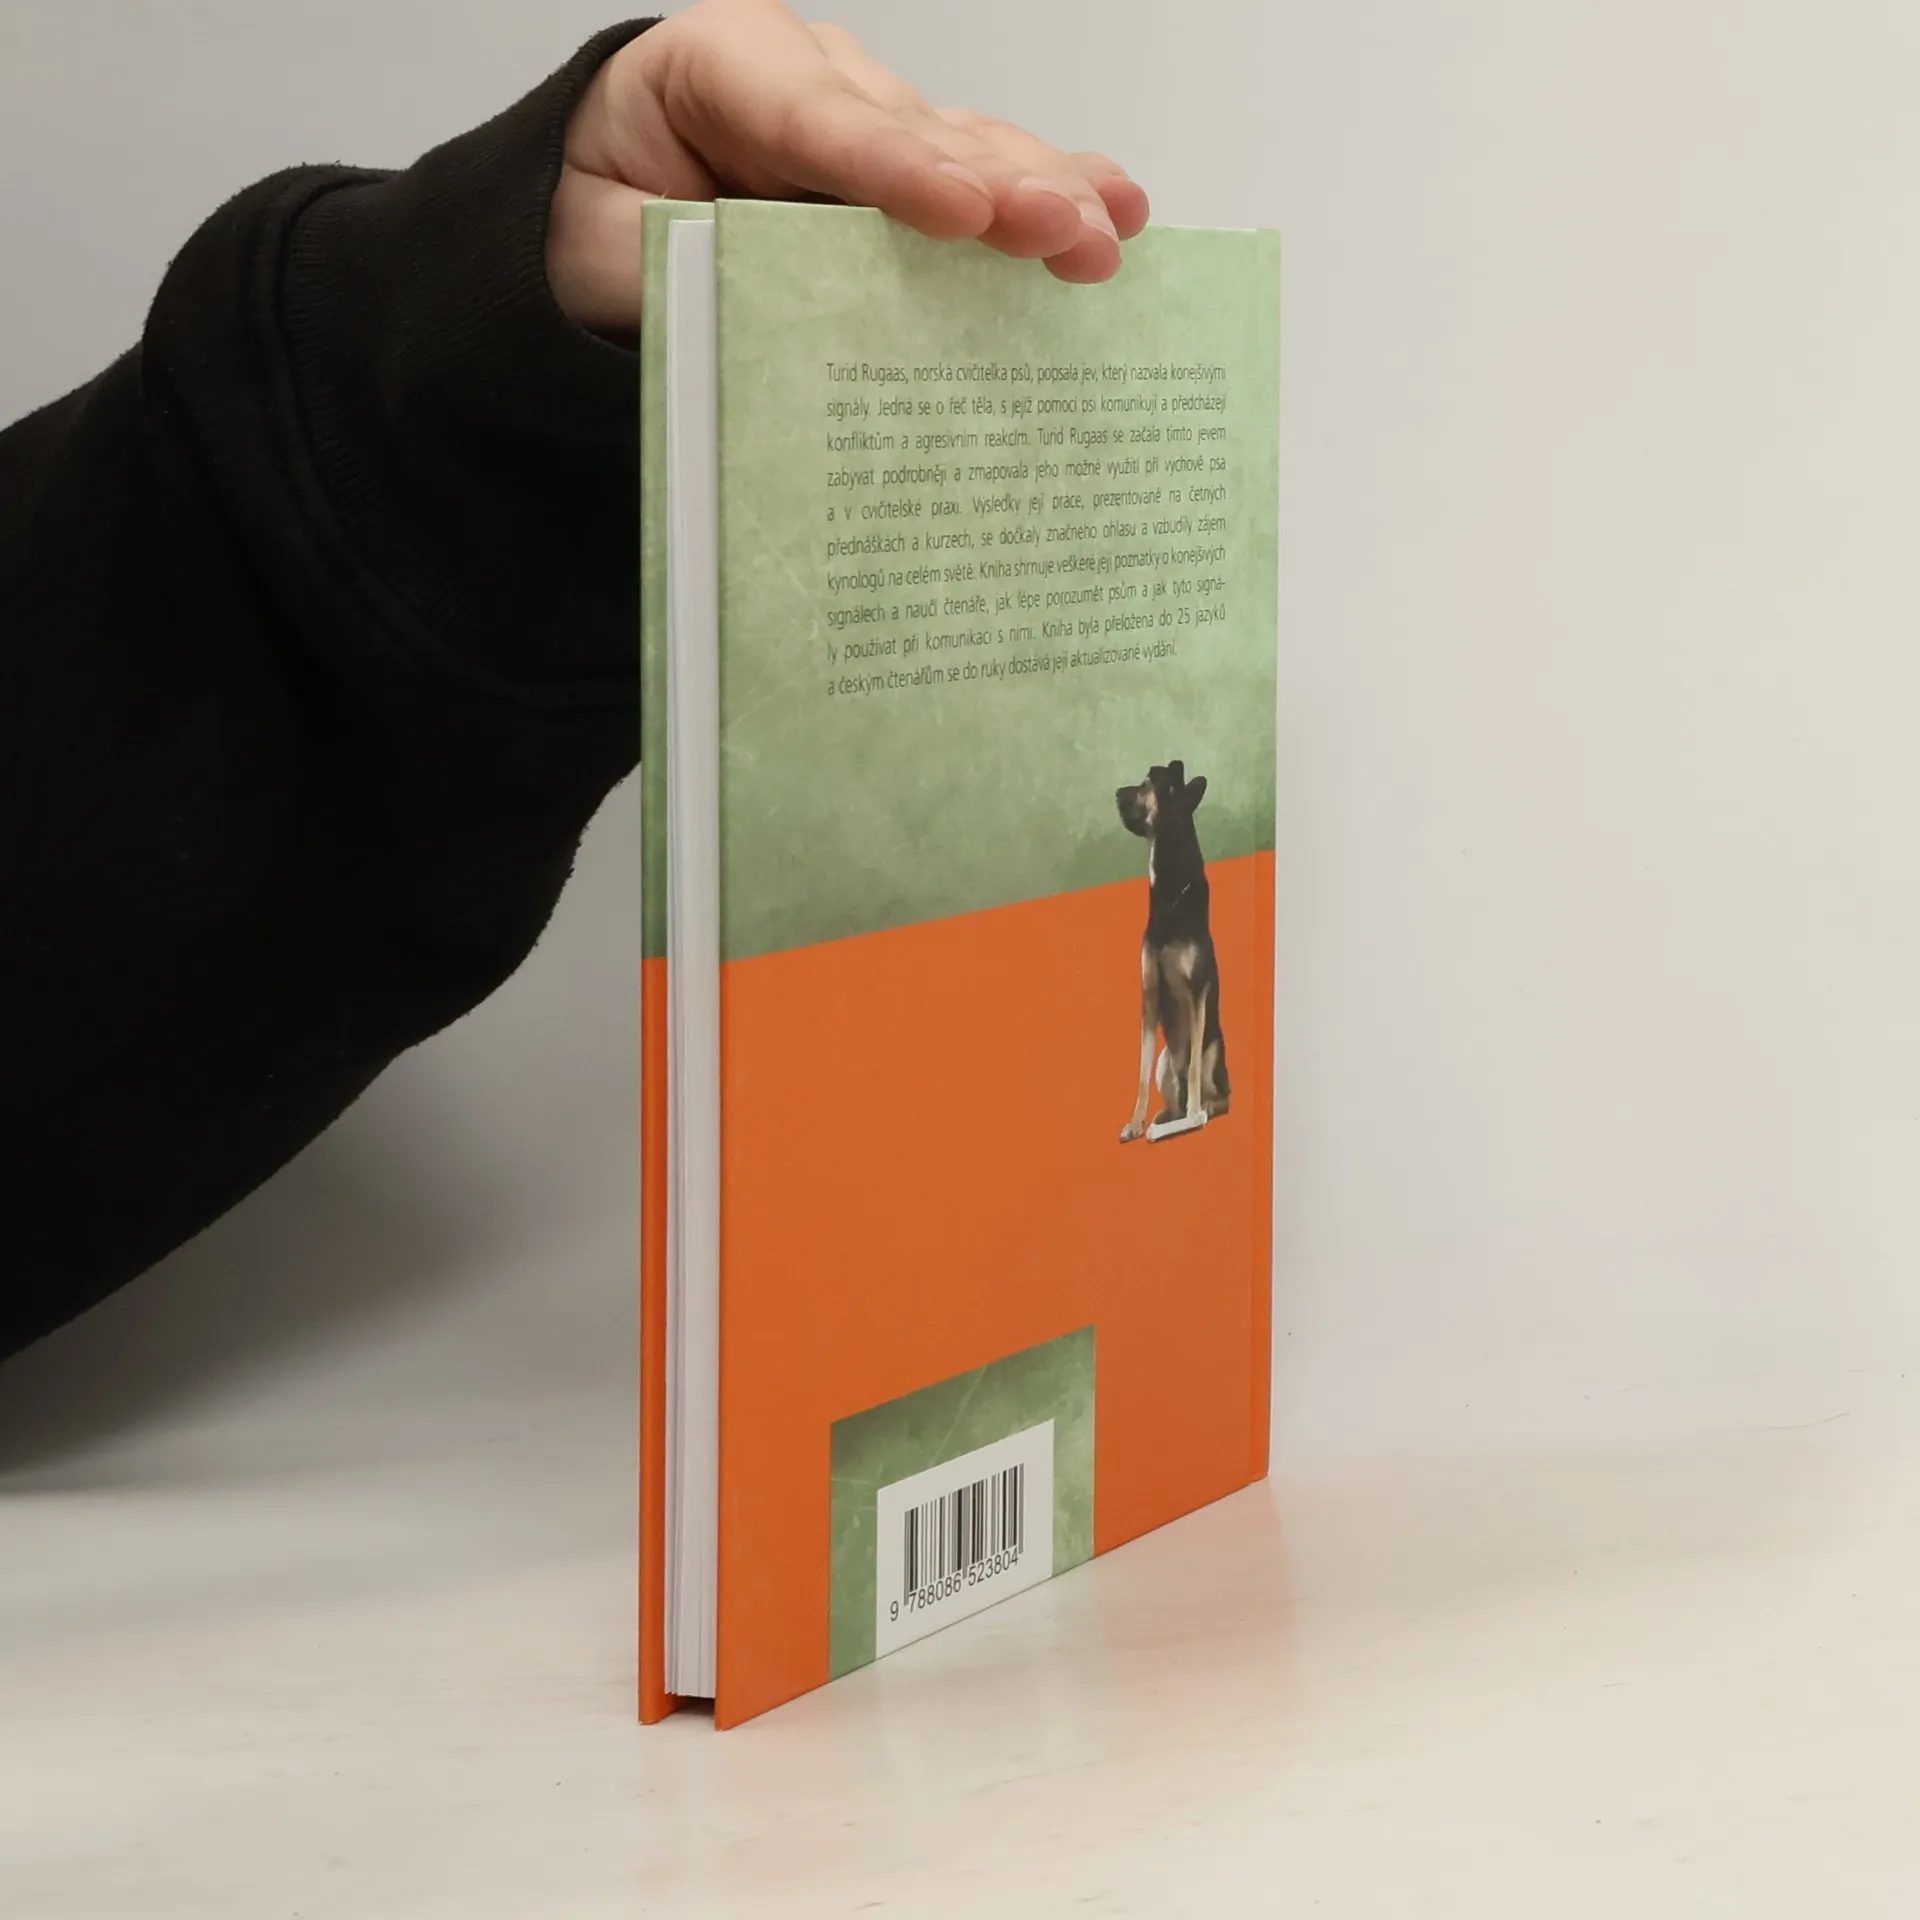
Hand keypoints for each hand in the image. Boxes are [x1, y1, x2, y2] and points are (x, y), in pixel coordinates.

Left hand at [547, 0, 1150, 334]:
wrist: (582, 219)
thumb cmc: (602, 236)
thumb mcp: (627, 265)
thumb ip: (707, 286)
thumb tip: (798, 348)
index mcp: (715, 76)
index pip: (813, 124)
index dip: (891, 168)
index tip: (957, 210)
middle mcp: (807, 82)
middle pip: (913, 129)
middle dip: (995, 182)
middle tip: (1058, 231)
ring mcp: (864, 117)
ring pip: (964, 146)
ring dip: (1044, 191)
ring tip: (1107, 229)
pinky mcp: (903, 166)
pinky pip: (978, 177)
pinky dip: (1046, 198)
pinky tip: (1113, 212)